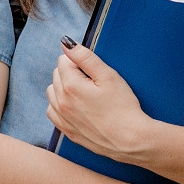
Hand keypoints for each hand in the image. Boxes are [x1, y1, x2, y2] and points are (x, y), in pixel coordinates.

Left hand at [45, 42, 158, 165]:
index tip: (93, 70)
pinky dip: (59, 105)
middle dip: (71, 72)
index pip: (64, 61)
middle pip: (57, 75)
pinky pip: (53, 111)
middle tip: (93, 81)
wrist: (130, 139)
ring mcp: (63, 118)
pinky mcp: (67, 130)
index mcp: (70, 86)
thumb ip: (85, 57)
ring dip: (63, 87)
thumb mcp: (108, 76)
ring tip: (84, 92)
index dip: (79, 61)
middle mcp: (61, 102)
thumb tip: (66, 43)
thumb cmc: (123, 107)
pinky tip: (74, 105)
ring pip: (52, 92)